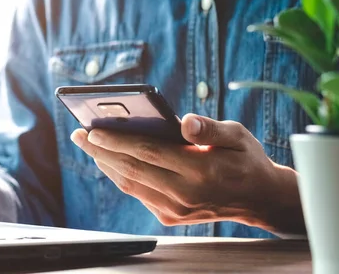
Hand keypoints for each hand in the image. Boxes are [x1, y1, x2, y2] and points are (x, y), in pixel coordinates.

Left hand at [71, 114, 303, 234]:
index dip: (117, 140)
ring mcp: (176, 209)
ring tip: (88, 145)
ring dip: (105, 164)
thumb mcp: (238, 135)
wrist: (259, 199)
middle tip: (78, 135)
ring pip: (129, 184)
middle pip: (131, 169)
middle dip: (100, 151)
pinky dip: (119, 175)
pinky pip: (137, 193)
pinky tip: (109, 160)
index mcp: (200, 171)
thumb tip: (184, 122)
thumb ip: (210, 128)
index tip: (93, 129)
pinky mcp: (170, 216)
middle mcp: (184, 194)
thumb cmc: (246, 159)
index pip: (148, 152)